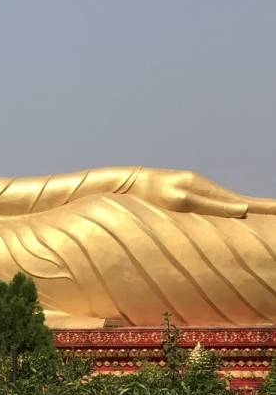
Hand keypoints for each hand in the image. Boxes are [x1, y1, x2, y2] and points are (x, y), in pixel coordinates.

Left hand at [126, 171, 271, 217]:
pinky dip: (231, 208)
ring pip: (230, 202)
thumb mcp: (182, 201)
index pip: (244, 202)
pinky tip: (234, 213)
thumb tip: (242, 211)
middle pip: (241, 201)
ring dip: (250, 208)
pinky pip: (217, 204)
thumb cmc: (153, 193)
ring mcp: (198, 191)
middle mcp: (207, 188)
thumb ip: (212, 206)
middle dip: (263, 207)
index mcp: (209, 190)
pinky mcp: (190, 196)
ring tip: (267, 211)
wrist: (133, 181)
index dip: (265, 208)